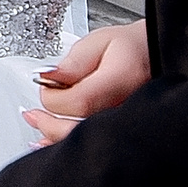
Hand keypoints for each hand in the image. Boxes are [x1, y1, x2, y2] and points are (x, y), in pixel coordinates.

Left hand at [25, 17, 150, 144]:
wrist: (155, 56)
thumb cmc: (131, 48)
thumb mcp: (99, 42)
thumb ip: (72, 63)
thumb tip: (47, 77)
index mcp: (121, 80)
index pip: (79, 101)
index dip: (54, 98)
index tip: (45, 86)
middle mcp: (127, 108)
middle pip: (81, 129)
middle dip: (49, 125)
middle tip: (31, 115)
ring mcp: (126, 124)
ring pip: (87, 142)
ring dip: (56, 139)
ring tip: (39, 129)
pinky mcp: (121, 132)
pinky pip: (94, 144)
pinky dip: (70, 144)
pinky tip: (52, 143)